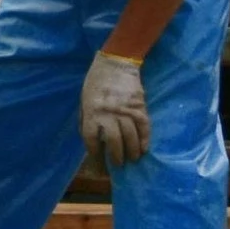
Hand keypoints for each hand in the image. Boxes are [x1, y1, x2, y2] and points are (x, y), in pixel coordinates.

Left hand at [80, 52, 150, 167]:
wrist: (115, 63)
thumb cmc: (96, 83)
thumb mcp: (84, 100)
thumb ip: (87, 120)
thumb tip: (93, 141)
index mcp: (91, 112)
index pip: (91, 140)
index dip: (95, 155)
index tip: (100, 164)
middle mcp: (107, 114)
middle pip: (113, 142)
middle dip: (117, 157)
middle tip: (119, 165)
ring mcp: (125, 110)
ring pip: (130, 137)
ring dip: (132, 151)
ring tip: (132, 159)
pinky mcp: (139, 106)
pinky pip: (144, 127)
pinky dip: (145, 140)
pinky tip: (144, 149)